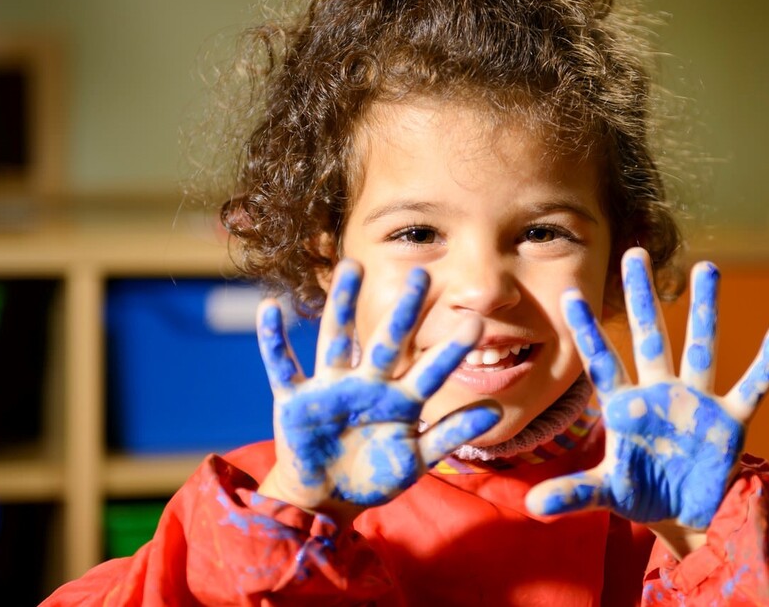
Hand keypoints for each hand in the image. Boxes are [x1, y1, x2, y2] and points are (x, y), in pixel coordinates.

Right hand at [256, 260, 500, 520]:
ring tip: (350, 268)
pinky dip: (273, 340)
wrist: (327, 500)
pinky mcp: (294, 401)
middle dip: (404, 311)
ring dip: (342, 305)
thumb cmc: (375, 475)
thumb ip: (452, 433)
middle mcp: (367, 384)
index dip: (451, 349)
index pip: (430, 370)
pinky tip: (270, 308)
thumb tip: (498, 410)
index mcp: (399, 399)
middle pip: (388, 342)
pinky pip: (282, 367)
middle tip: (422, 275)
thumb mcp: (416, 458)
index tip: (475, 322)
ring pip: (336, 339)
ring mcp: (330, 388)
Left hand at [526, 248, 768, 529]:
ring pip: (701, 346)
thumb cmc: (643, 494)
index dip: (588, 331)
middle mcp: (660, 394)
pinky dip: (767, 363)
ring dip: (705, 309)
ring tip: (707, 266)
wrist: (687, 516)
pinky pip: (752, 387)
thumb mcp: (606, 493)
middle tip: (635, 252)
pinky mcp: (730, 421)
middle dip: (644, 297)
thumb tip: (533, 505)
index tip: (570, 294)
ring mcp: (696, 403)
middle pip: (650, 336)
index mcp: (626, 408)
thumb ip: (573, 493)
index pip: (602, 362)